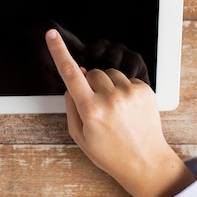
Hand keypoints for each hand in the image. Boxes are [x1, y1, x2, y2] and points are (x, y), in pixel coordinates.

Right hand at [45, 28, 195, 196]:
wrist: (145, 162)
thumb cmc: (110, 153)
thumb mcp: (80, 136)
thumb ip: (71, 107)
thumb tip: (71, 83)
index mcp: (90, 110)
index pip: (70, 74)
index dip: (58, 51)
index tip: (51, 34)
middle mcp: (110, 98)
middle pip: (91, 73)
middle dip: (89, 84)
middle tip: (96, 105)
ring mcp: (130, 93)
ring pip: (109, 73)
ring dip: (107, 85)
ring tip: (113, 109)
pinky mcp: (145, 90)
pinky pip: (126, 79)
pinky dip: (123, 89)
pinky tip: (126, 108)